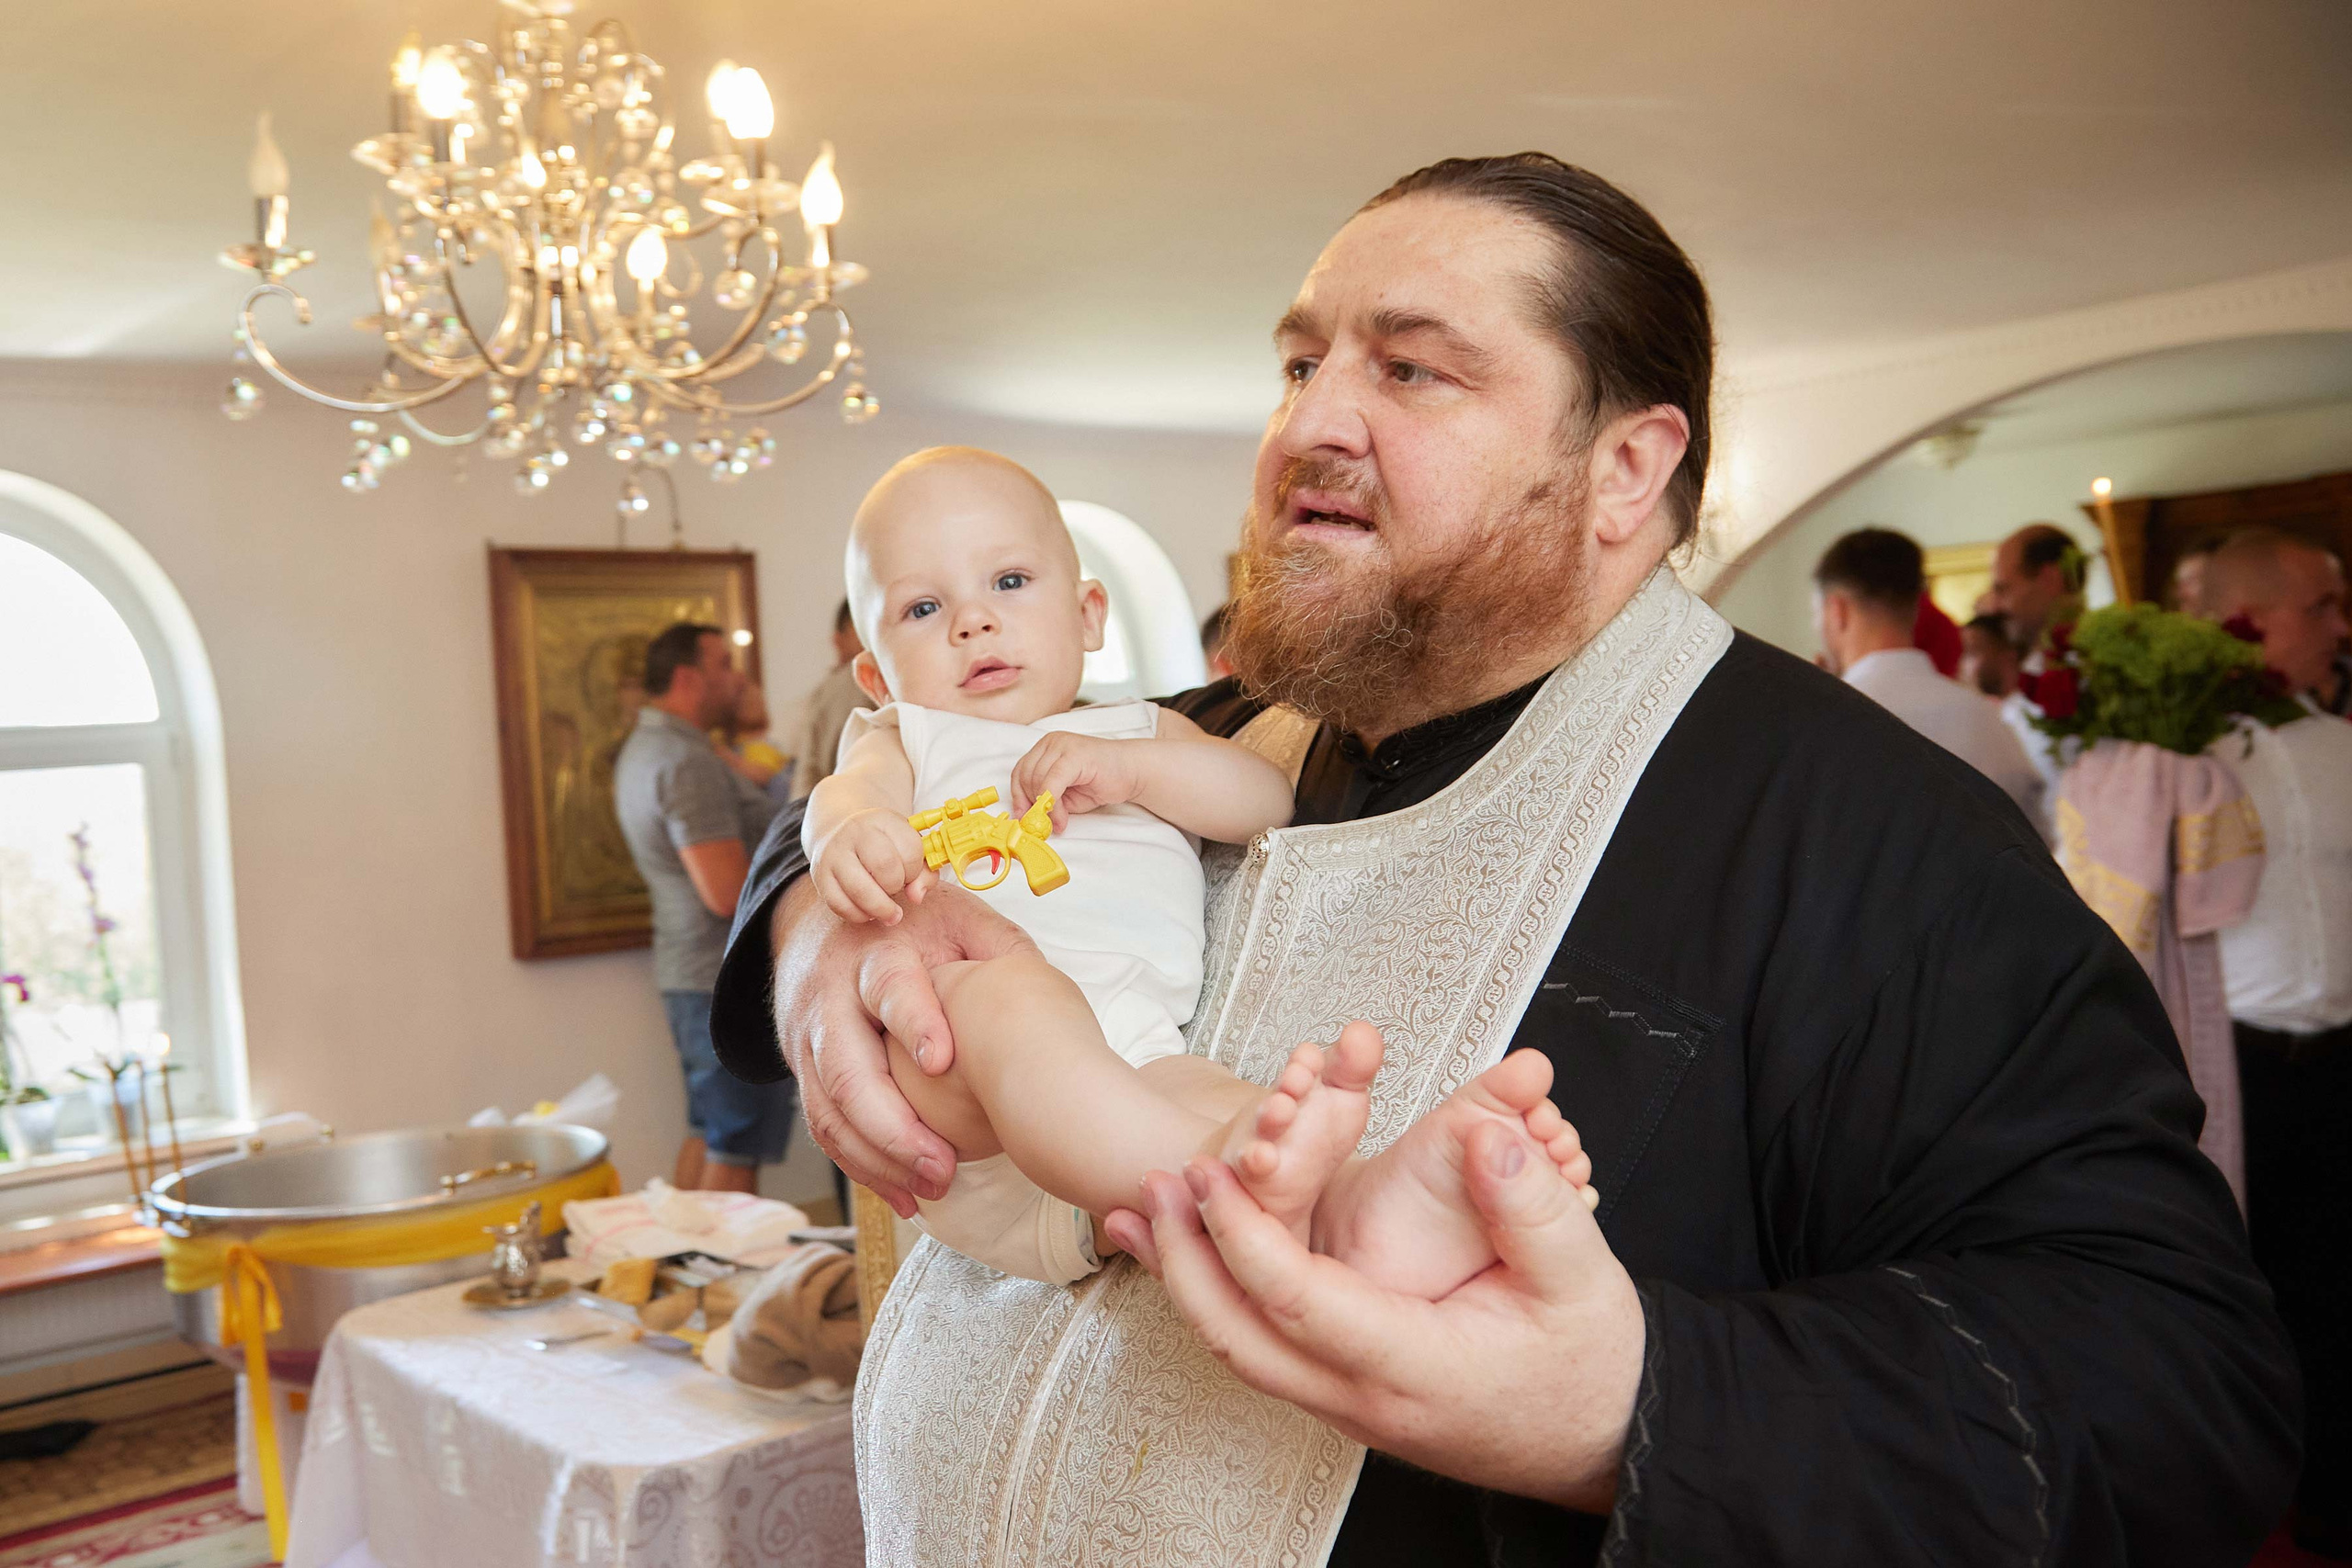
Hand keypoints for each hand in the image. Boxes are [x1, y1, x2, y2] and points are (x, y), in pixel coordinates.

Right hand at [771, 875, 1033, 1215]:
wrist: (819, 926)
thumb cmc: (907, 926)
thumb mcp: (953, 916)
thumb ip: (993, 945)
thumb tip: (1040, 984)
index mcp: (875, 952)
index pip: (889, 985)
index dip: (914, 1022)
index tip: (942, 1061)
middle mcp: (831, 997)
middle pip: (847, 1068)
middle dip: (893, 1126)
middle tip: (942, 1165)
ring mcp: (809, 1038)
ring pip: (829, 1110)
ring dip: (878, 1160)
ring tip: (932, 1188)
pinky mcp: (803, 1071)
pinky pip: (824, 1128)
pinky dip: (861, 1168)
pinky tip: (903, 1194)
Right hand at [811, 807, 932, 924]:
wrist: (840, 832)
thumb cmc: (883, 845)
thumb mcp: (908, 846)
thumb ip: (925, 872)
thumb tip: (916, 896)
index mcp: (883, 819)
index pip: (910, 848)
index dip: (916, 870)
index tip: (911, 874)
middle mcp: (855, 832)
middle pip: (885, 866)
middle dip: (897, 886)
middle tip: (897, 890)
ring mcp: (833, 854)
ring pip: (860, 890)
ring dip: (881, 909)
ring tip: (890, 913)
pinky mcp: (820, 876)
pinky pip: (840, 905)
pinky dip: (859, 916)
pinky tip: (868, 912)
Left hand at [1011, 733, 1145, 830]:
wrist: (1132, 771)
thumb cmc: (1100, 781)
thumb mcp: (1065, 794)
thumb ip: (1045, 799)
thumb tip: (1027, 817)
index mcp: (1045, 747)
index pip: (1019, 771)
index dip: (1018, 797)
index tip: (1023, 816)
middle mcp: (1051, 742)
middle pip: (1025, 775)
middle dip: (1031, 804)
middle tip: (1042, 824)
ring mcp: (1062, 745)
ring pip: (1037, 780)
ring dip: (1045, 808)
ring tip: (1058, 822)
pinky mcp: (1074, 754)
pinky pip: (1052, 782)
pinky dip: (1054, 804)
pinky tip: (1062, 818)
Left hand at [1104, 1119, 1643, 1511]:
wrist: (1611, 1437)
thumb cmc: (1593, 1364)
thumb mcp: (1584, 1275)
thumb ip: (1533, 1203)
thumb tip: (1484, 1135)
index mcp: (1414, 1364)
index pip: (1299, 1300)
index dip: (1245, 1235)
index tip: (1210, 1176)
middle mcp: (1365, 1395)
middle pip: (1240, 1339)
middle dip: (1182, 1263)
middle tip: (1150, 1190)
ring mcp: (1351, 1403)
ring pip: (1243, 1352)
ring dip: (1188, 1281)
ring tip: (1143, 1217)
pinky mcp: (1351, 1392)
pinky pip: (1266, 1349)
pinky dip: (1221, 1298)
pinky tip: (1198, 1255)